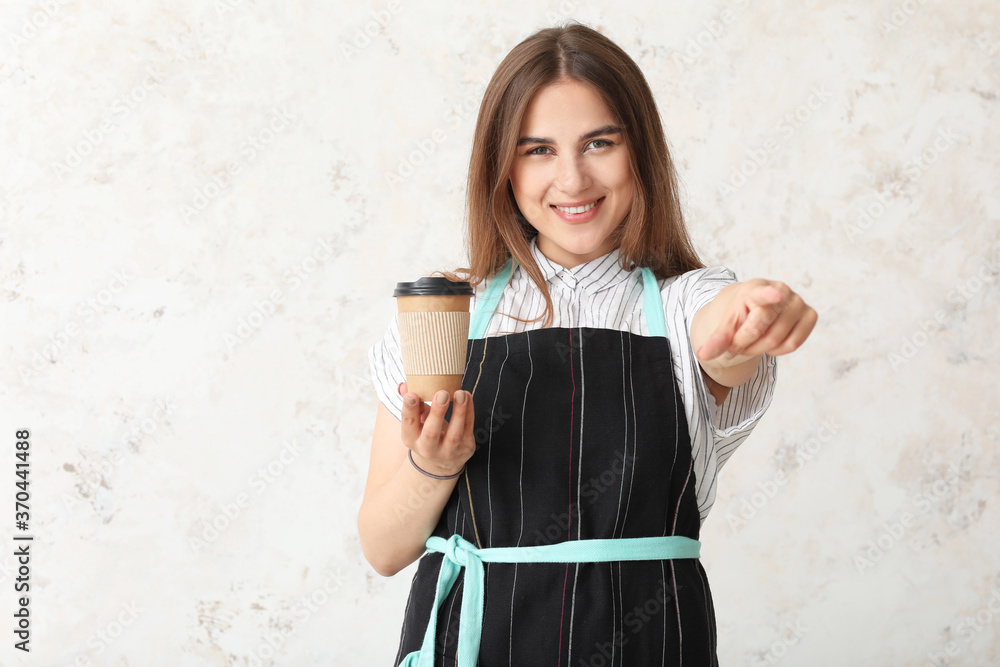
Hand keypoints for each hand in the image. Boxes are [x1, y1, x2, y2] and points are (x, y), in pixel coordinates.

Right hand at [397, 382, 475, 477]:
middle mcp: (428, 448)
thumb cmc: (426, 434)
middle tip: (442, 393)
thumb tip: (404, 385)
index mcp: (411, 439)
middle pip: (431, 432)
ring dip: (458, 412)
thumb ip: (412, 404)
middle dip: (437, 412)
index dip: (409, 409)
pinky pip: (468, 428)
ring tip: (460, 394)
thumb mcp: (416, 423)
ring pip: (454, 433)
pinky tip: (467, 396)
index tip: (412, 394)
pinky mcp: (465, 448)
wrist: (440, 464)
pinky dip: (469, 411)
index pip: (408, 423)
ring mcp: (448, 451)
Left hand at [696, 279, 816, 365]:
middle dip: (743, 342)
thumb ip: (716, 340)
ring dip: (758, 349)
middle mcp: (781, 289)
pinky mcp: (810, 314)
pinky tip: (770, 343)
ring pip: (777, 340)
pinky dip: (778, 350)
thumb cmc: (741, 316)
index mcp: (755, 288)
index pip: (763, 293)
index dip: (769, 294)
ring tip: (751, 342)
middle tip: (736, 344)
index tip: (776, 294)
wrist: (757, 309)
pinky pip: (793, 344)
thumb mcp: (726, 326)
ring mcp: (798, 302)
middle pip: (761, 327)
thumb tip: (702, 355)